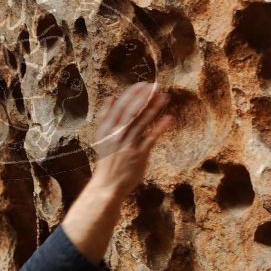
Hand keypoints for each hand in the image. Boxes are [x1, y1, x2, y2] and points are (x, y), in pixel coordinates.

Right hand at [90, 82, 171, 199]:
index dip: (131, 94)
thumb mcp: (102, 137)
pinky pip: (150, 139)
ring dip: (153, 108)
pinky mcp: (138, 155)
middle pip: (131, 112)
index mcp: (106, 129)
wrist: (107, 186)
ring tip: (164, 97)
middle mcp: (115, 136)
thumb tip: (110, 97)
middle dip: (143, 97)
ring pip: (141, 122)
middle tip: (155, 86)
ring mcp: (127, 145)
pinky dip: (159, 128)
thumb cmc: (107, 160)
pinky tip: (169, 118)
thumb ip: (106, 117)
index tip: (142, 84)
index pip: (119, 107)